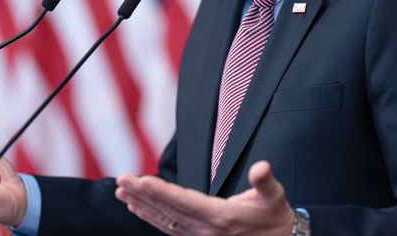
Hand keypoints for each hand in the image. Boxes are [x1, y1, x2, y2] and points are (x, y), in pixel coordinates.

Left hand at [115, 160, 294, 234]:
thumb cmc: (275, 217)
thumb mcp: (275, 197)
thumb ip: (264, 181)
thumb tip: (261, 167)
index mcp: (221, 216)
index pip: (183, 201)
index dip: (160, 190)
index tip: (139, 180)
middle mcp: (206, 230)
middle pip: (166, 210)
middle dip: (142, 194)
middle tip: (120, 180)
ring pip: (163, 221)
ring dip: (141, 205)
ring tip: (121, 192)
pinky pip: (169, 228)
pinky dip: (151, 217)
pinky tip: (138, 209)